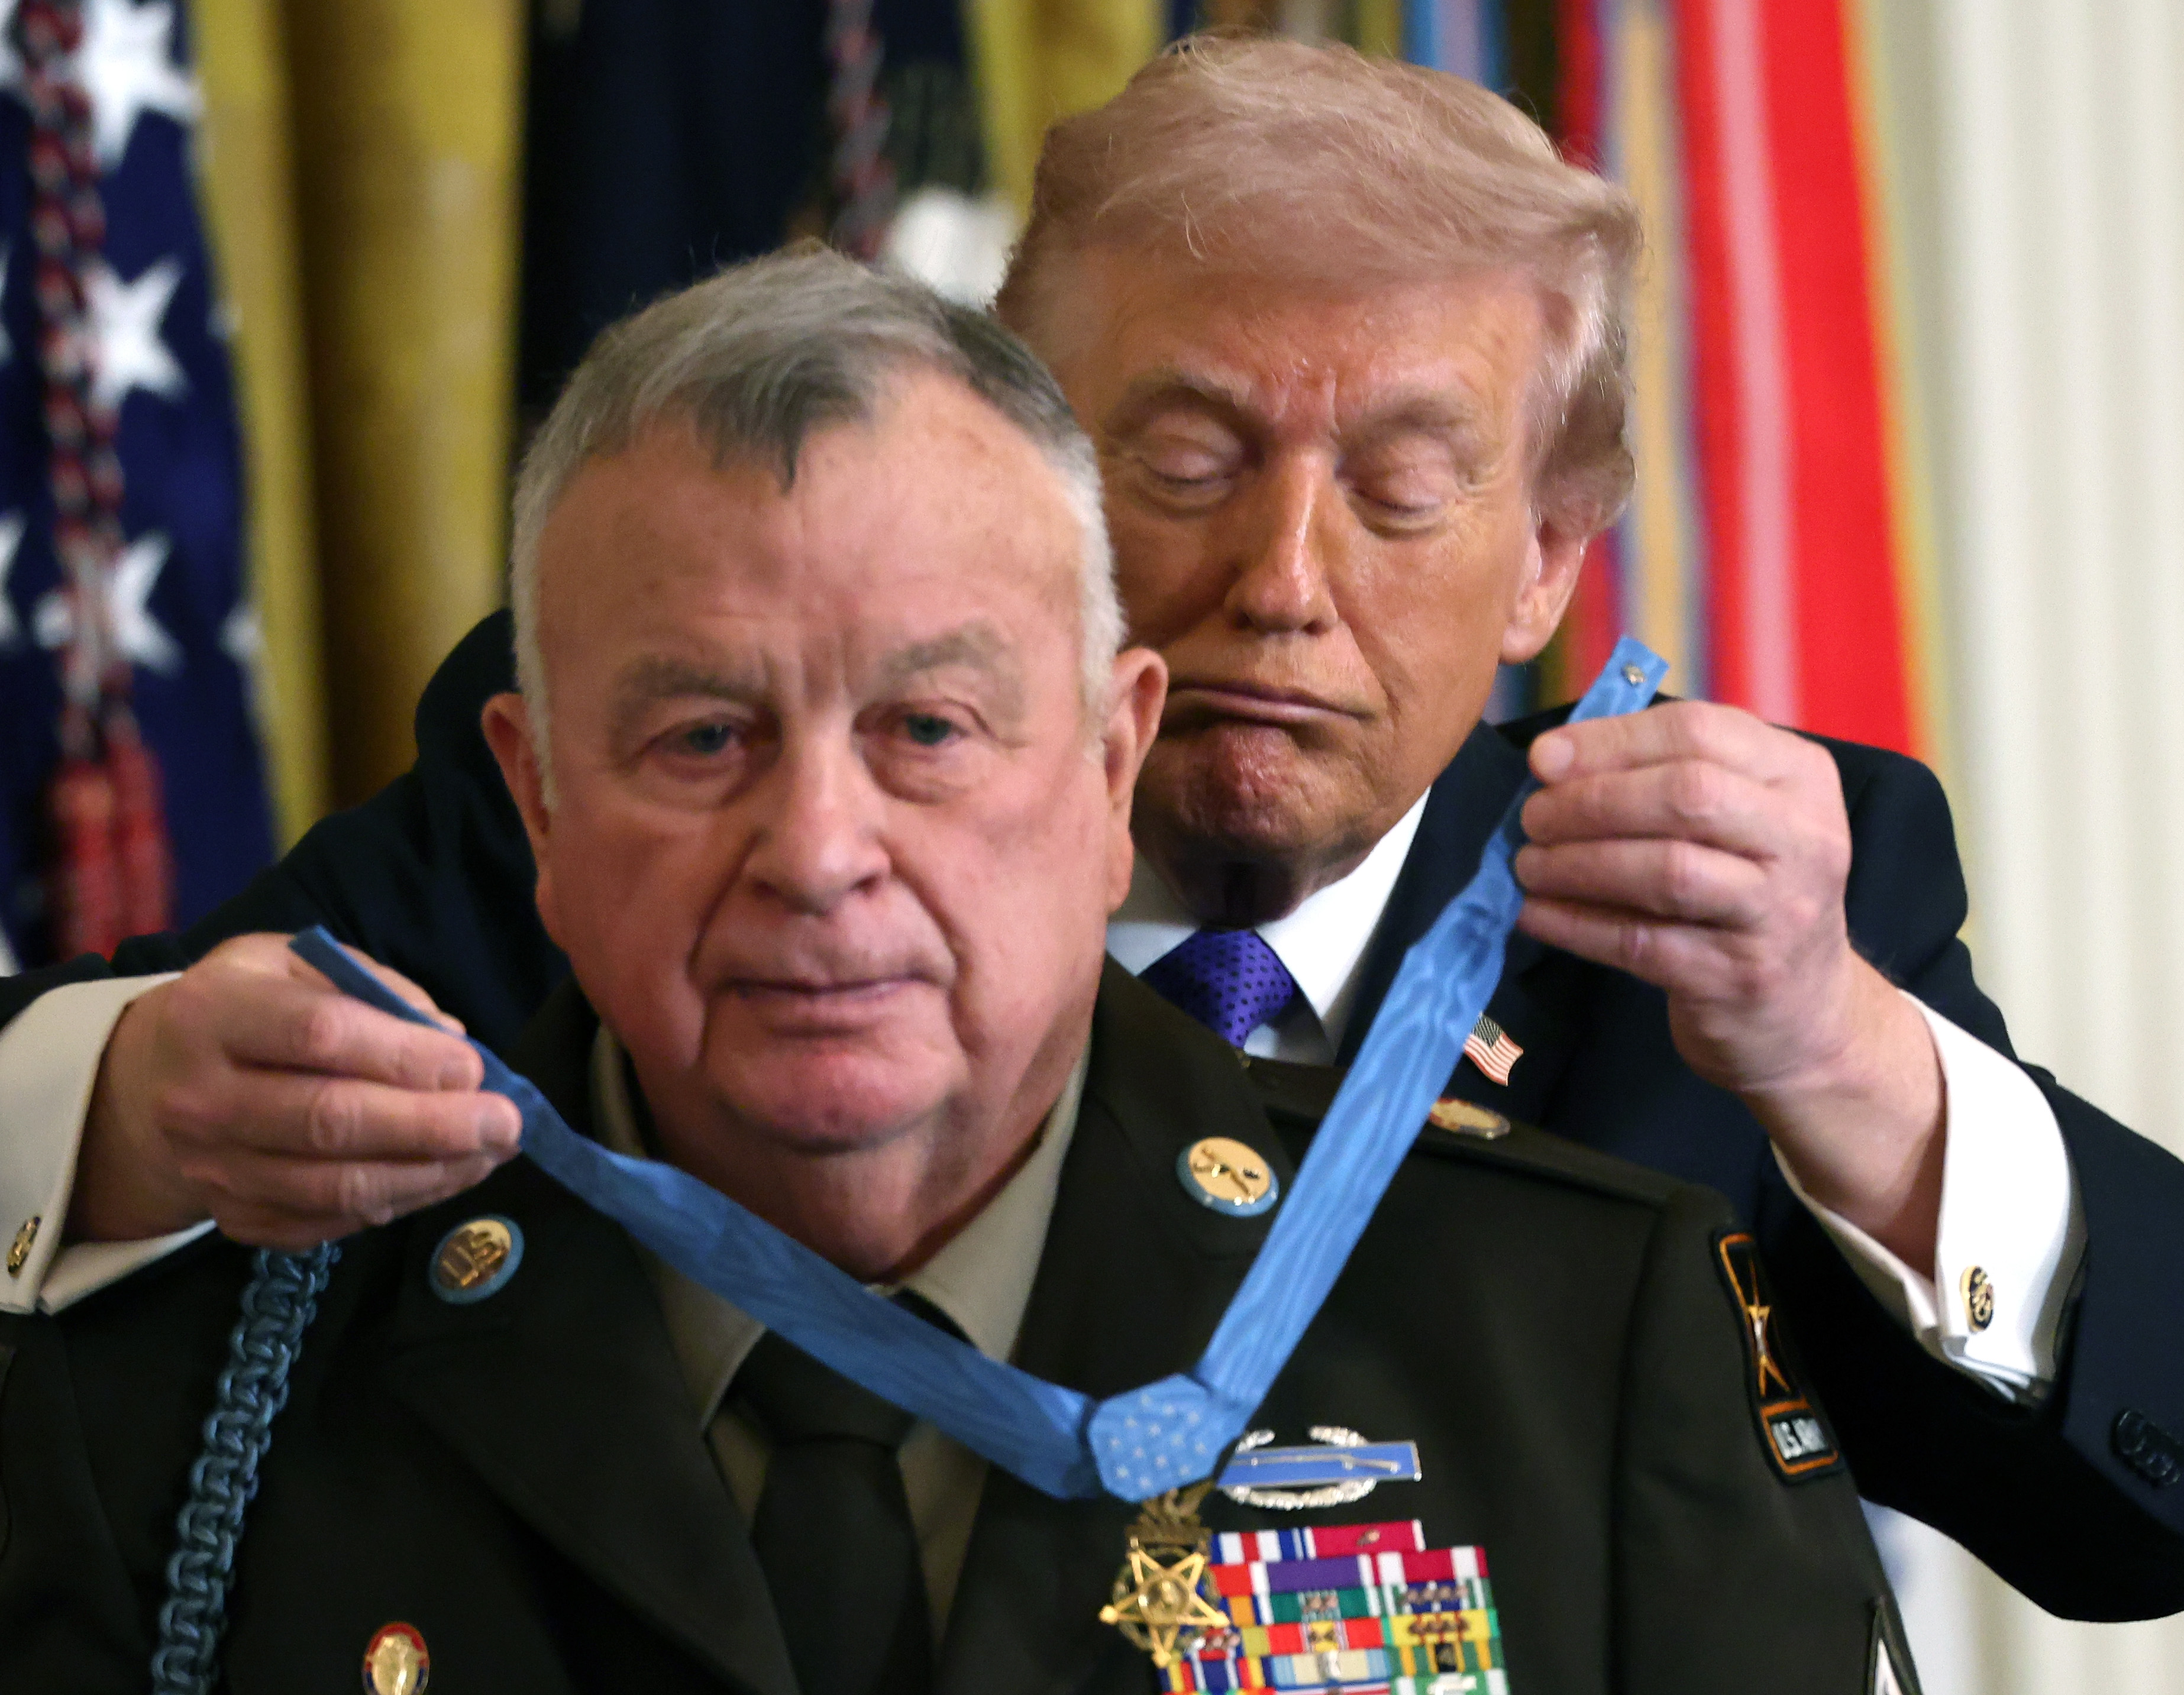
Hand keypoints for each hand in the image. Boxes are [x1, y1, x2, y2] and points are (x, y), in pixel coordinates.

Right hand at [70, 933, 523, 1250]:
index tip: (472, 1066)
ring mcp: (212, 1168)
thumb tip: (450, 1040)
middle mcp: (199, 1098)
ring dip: (428, 1174)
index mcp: (213, 1013)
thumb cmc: (247, 1006)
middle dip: (432, 1126)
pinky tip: (444, 1177)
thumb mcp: (295, 961)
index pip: (318, 1035)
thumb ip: (374, 988)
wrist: (152, 1083)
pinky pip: (328, 1223)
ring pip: (335, 1186)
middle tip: (505, 1123)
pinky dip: (396, 1202)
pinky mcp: (235, 1218)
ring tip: (490, 1153)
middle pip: (329, 1121)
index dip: (404, 1055)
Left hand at [1512, 701, 1944, 1263]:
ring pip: (1670, 863)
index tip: (1545, 758)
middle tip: (1529, 817)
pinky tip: (1534, 916)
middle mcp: (1806, 843)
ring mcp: (1783, 916)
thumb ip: (1662, 785)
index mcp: (1801, 786)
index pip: (1702, 732)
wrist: (1809, 1030)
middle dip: (1594, 800)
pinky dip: (1580, 925)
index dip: (1613, 742)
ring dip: (1580, 860)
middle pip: (1688, 793)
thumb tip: (1546, 756)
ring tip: (1524, 866)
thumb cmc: (1741, 915)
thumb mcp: (1728, 833)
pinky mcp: (1745, 984)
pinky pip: (1647, 944)